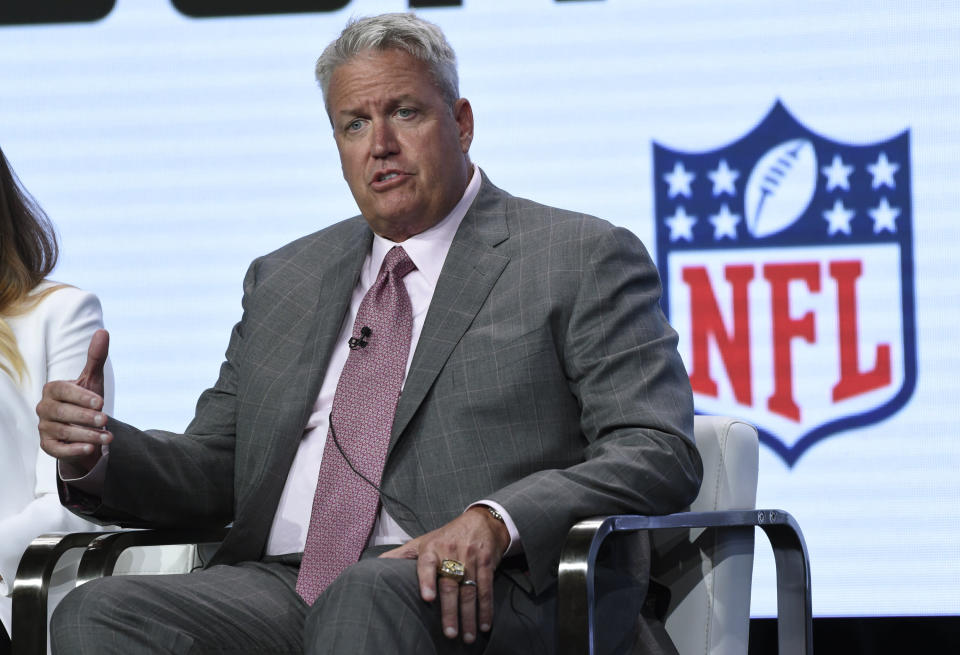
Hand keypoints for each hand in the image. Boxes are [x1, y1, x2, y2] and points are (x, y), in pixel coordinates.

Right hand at [36, 329, 111, 473]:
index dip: (80, 396)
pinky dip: (74, 449)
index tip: (101, 402)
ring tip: (108, 436)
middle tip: (106, 420)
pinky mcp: (48, 445)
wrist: (85, 427)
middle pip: (61, 412)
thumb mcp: (93, 379)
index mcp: (53, 390)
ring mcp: (44, 427)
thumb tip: (102, 332)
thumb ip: (96, 358)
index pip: (63, 391)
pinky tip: (90, 448)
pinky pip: (58, 449)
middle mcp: (44, 408)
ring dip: (86, 435)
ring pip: (63, 432)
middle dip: (84, 417)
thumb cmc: (87, 400)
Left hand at [380, 506, 509, 643]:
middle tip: (449, 633)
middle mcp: (451, 553)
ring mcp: (470, 558)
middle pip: (449, 584)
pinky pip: (486, 588)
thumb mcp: (423, 541)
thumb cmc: (446, 536)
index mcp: (431, 549)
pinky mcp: (486, 563)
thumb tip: (375, 565)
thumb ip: (401, 555)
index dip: (427, 580)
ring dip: (469, 616)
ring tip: (466, 636)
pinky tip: (484, 625)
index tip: (427, 597)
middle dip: (450, 611)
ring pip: (469, 590)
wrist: (480, 521)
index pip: (426, 564)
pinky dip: (486, 609)